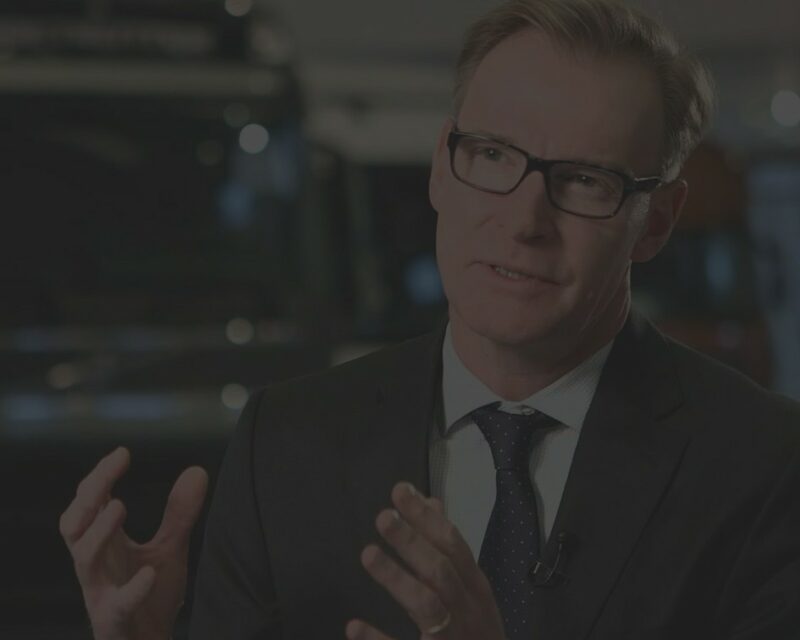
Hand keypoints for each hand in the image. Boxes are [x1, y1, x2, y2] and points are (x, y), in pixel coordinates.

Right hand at [59, 446, 207, 639]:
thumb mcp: (170, 548)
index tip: (122, 453)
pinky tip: (150, 574)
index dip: (99, 476)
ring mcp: (101, 592)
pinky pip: (117, 605)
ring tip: (120, 507)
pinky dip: (132, 590)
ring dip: (98, 532)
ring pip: (83, 559)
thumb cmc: (152, 595)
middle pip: (73, 525)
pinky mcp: (114, 620)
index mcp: (105, 543)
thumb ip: (179, 514)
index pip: (89, 503)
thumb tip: (197, 470)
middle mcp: (96, 564)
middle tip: (109, 473)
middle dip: (86, 496)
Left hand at [345, 482, 505, 639]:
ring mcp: (453, 638)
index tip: (401, 492)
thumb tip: (432, 503)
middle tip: (383, 516)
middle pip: (440, 570)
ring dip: (397, 578)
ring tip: (368, 554)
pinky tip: (354, 626)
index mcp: (475, 588)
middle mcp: (467, 611)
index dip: (427, 518)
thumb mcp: (471, 590)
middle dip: (413, 541)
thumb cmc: (477, 633)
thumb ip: (449, 549)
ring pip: (426, 605)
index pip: (453, 545)